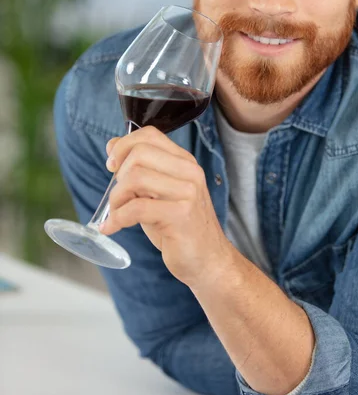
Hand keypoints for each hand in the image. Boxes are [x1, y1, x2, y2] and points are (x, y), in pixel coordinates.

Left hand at [100, 126, 232, 287]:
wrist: (208, 259)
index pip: (149, 134)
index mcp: (184, 162)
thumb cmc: (179, 227)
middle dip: (118, 175)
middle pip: (139, 153)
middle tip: (118, 196)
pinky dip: (116, 219)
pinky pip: (136, 208)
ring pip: (135, 178)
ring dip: (116, 198)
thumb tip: (112, 145)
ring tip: (117, 214)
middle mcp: (189, 172)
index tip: (113, 165)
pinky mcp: (180, 216)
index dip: (123, 145)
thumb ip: (140, 169)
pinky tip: (112, 228)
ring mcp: (187, 193)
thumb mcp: (159, 192)